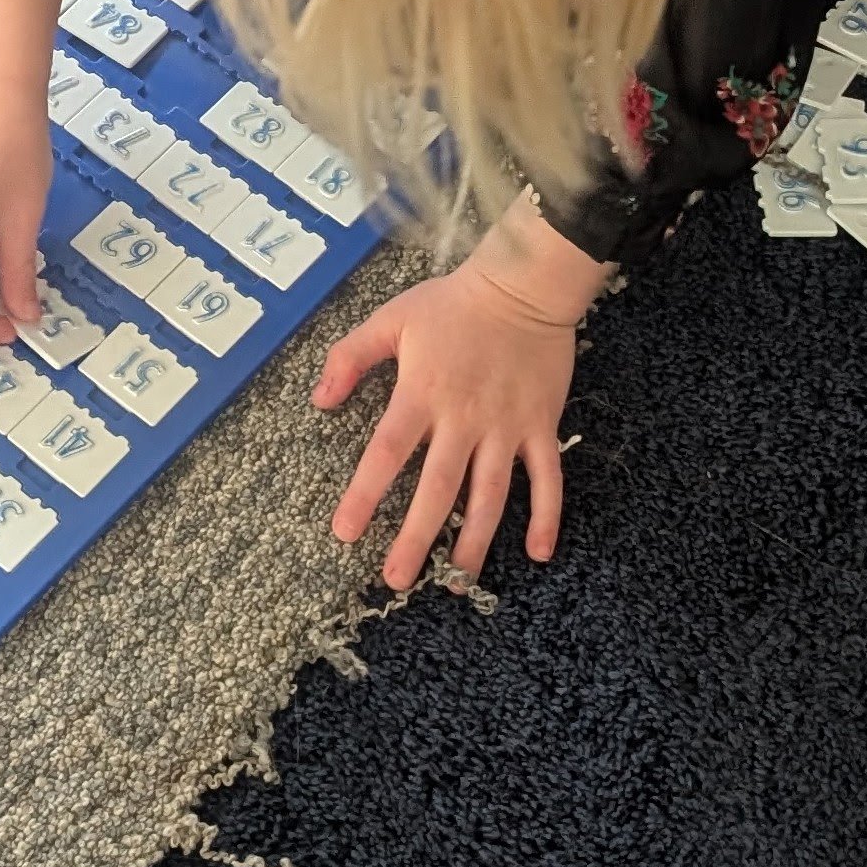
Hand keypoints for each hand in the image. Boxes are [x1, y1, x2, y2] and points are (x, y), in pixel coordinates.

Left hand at [312, 205, 607, 587]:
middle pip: (437, 487)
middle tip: (397, 579)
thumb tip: (319, 399)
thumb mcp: (392, 318)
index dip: (365, 493)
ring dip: (474, 539)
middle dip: (417, 536)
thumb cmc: (453, 304)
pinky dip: (546, 515)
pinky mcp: (541, 426)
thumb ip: (351, 357)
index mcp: (422, 392)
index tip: (346, 533)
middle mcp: (464, 418)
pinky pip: (547, 477)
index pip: (388, 451)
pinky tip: (537, 552)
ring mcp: (506, 425)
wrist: (522, 286)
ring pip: (490, 493)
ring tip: (458, 580)